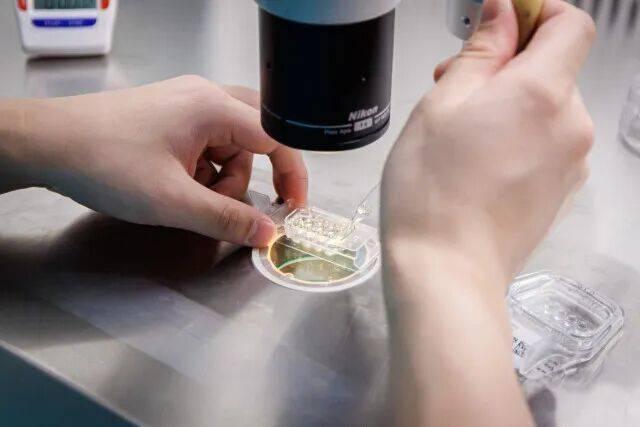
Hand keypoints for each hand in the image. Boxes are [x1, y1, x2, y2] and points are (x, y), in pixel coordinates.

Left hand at [2, 76, 306, 246]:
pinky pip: (206, 143)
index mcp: (213, 106)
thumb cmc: (106, 163)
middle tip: (247, 207)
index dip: (292, 175)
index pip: (276, 137)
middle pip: (256, 138)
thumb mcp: (174, 201)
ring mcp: (185, 103)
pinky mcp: (169, 116)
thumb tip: (267, 235)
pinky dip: (202, 170)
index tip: (292, 209)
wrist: (47, 144)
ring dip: (221, 177)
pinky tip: (178, 186)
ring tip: (190, 198)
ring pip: (229, 144)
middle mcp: (204, 96)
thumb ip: (227, 220)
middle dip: (251, 176)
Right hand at [382, 0, 594, 285]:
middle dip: (508, 66)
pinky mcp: (561, 190)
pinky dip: (519, 137)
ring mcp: (571, 162)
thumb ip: (480, 51)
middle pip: (553, 68)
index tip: (502, 23)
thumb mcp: (440, 104)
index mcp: (541, 93)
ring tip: (461, 133)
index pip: (570, 25)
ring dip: (510, 104)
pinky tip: (478, 162)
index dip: (538, 13)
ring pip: (547, 108)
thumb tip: (502, 13)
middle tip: (454, 86)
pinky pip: (547, 143)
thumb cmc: (432, 193)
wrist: (446, 271)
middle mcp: (571, 125)